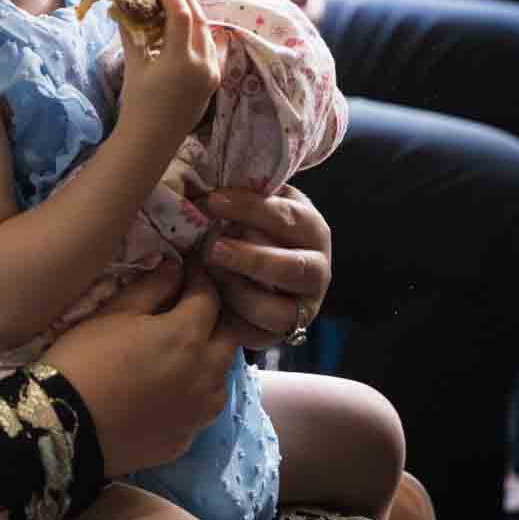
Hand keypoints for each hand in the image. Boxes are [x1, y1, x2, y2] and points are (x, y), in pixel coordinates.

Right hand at [44, 259, 242, 477]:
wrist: (65, 426)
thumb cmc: (84, 359)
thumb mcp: (113, 313)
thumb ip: (151, 288)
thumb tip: (175, 268)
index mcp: (188, 336)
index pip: (209, 297)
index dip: (201, 278)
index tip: (190, 268)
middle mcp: (206, 374)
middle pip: (229, 337)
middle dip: (215, 318)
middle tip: (192, 309)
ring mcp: (200, 411)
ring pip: (221, 376)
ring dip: (210, 358)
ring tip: (185, 351)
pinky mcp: (187, 438)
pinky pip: (202, 409)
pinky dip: (194, 392)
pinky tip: (171, 390)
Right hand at [117, 0, 222, 143]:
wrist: (151, 141)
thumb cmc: (138, 106)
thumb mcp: (134, 66)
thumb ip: (132, 33)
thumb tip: (121, 5)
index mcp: (181, 61)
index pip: (181, 15)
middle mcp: (203, 64)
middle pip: (199, 18)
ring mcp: (212, 72)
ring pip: (207, 31)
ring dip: (193, 12)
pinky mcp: (214, 80)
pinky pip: (208, 47)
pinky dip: (197, 31)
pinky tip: (183, 26)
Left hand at [197, 184, 332, 349]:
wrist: (258, 268)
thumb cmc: (251, 226)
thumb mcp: (252, 204)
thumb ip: (238, 195)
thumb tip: (201, 185)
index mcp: (311, 229)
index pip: (288, 217)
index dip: (251, 208)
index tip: (214, 201)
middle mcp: (317, 270)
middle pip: (293, 269)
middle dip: (250, 259)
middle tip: (213, 248)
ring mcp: (304, 306)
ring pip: (278, 310)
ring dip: (239, 293)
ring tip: (210, 275)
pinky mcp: (285, 332)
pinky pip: (260, 334)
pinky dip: (235, 320)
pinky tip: (214, 301)